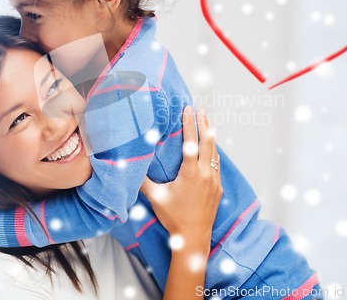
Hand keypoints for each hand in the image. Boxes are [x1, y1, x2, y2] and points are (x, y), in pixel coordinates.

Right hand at [140, 106, 222, 249]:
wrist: (193, 238)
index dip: (189, 124)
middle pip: (208, 142)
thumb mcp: (155, 197)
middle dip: (204, 123)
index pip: (191, 142)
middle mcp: (206, 174)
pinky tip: (210, 148)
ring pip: (215, 152)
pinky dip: (213, 151)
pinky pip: (217, 163)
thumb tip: (128, 165)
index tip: (188, 109)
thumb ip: (142, 180)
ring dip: (210, 136)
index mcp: (191, 173)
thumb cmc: (173, 218)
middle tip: (200, 109)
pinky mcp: (218, 188)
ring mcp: (215, 181)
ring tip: (206, 123)